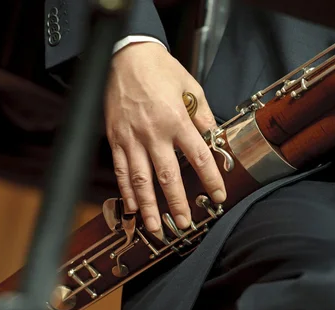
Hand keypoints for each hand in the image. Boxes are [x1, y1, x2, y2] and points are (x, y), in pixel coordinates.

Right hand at [105, 42, 225, 232]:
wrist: (126, 56)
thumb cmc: (160, 70)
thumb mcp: (191, 88)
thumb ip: (204, 116)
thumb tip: (215, 138)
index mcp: (176, 120)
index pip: (198, 157)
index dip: (210, 179)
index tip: (219, 196)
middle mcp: (153, 133)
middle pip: (167, 176)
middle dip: (177, 203)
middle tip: (184, 224)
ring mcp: (131, 138)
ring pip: (140, 179)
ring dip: (149, 207)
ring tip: (156, 228)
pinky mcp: (115, 138)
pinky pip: (120, 170)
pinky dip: (126, 191)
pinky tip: (133, 207)